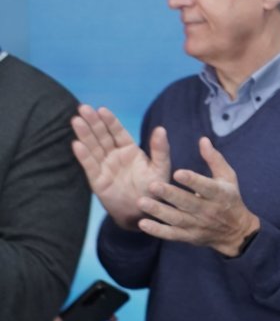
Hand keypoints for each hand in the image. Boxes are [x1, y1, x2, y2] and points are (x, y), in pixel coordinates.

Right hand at [71, 105, 170, 229]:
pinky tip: (76, 144)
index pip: (117, 132)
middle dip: (93, 122)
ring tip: (76, 121)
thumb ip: (160, 150)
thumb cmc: (154, 189)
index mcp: (129, 150)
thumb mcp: (160, 168)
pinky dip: (83, 155)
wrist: (144, 212)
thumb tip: (161, 129)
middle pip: (102, 136)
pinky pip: (90, 166)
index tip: (102, 109)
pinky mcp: (98, 180)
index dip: (109, 120)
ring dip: (84, 134)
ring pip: (93, 147)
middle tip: (83, 108)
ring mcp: (105, 167)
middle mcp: (114, 155)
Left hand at [135, 137, 259, 256]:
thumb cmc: (230, 198)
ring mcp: (198, 225)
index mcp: (219, 194)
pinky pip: (172, 234)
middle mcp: (209, 210)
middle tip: (152, 185)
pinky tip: (143, 224)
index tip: (177, 173)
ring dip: (159, 211)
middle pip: (188, 203)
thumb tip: (203, 140)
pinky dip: (158, 231)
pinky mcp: (190, 236)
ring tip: (142, 202)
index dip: (192, 180)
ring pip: (177, 219)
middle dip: (170, 195)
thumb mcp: (228, 177)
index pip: (206, 187)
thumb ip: (214, 159)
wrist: (236, 232)